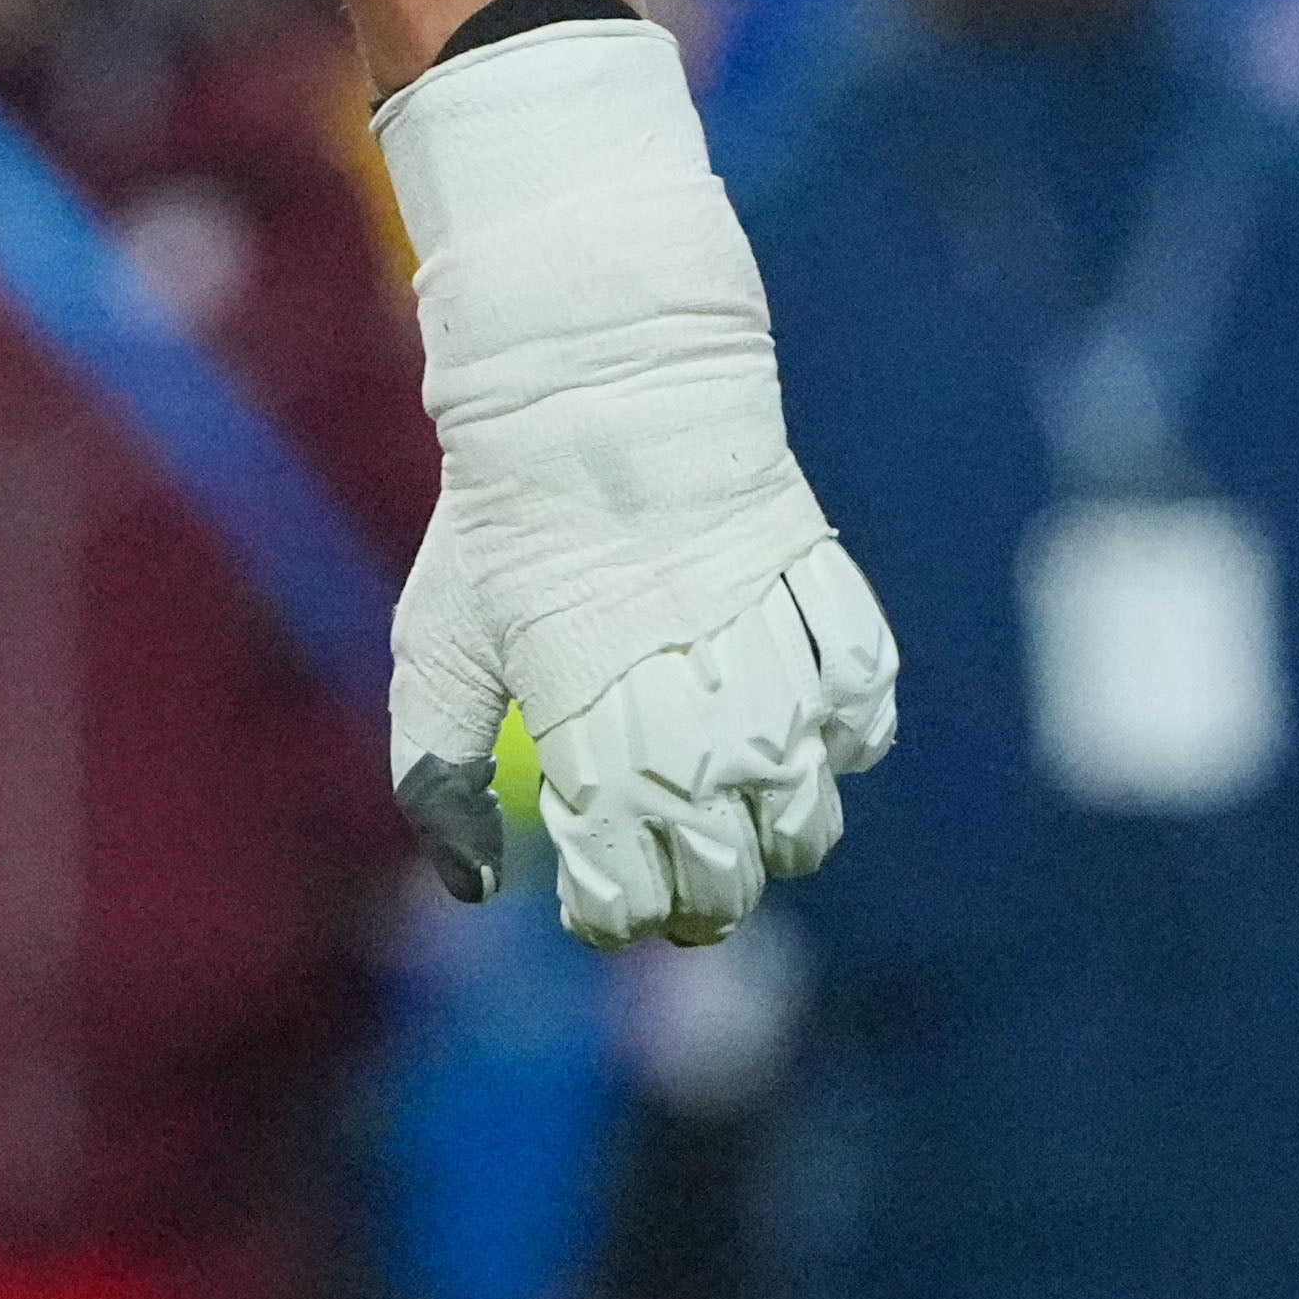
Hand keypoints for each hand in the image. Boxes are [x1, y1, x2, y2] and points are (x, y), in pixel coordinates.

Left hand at [369, 15, 896, 947]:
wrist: (602, 385)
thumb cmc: (505, 519)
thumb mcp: (440, 639)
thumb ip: (437, 768)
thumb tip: (470, 884)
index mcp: (595, 739)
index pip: (629, 896)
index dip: (615, 913)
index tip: (596, 893)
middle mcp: (698, 720)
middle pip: (727, 878)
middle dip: (695, 893)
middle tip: (663, 864)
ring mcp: (775, 671)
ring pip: (807, 818)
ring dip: (771, 832)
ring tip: (727, 801)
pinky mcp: (833, 613)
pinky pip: (862, 719)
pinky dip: (838, 741)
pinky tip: (793, 726)